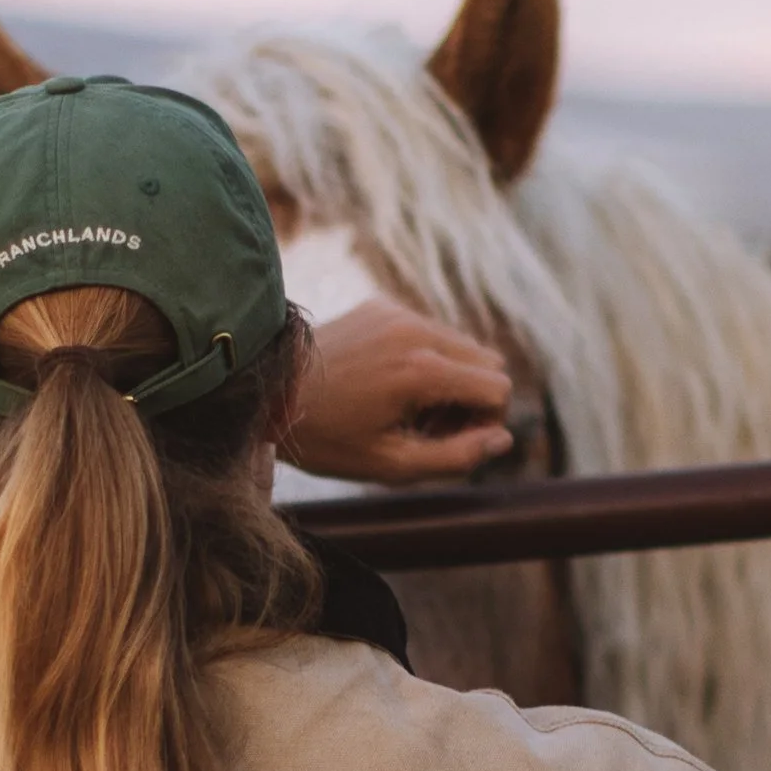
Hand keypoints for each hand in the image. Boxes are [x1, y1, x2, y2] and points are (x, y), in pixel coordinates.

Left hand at [282, 300, 515, 484]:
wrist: (267, 392)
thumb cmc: (326, 438)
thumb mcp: (392, 465)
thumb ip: (457, 457)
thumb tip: (503, 439)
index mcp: (422, 370)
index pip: (499, 388)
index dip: (486, 423)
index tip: (449, 441)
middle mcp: (417, 330)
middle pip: (489, 362)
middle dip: (473, 399)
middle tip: (429, 427)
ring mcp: (398, 312)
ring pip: (462, 344)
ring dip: (451, 378)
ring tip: (408, 408)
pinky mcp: (382, 306)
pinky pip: (429, 331)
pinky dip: (425, 358)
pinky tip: (388, 384)